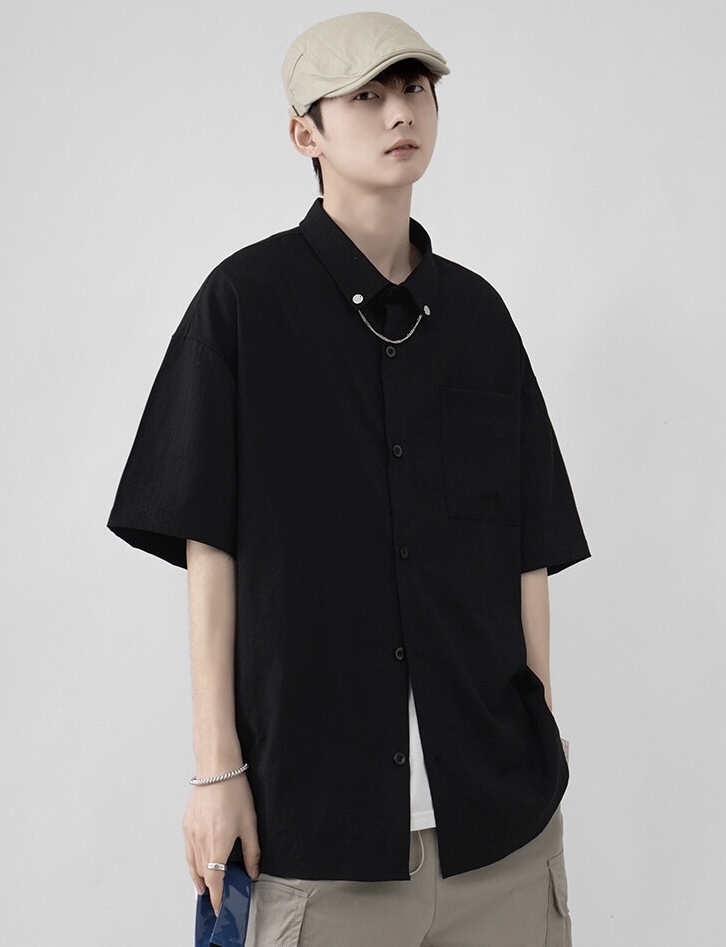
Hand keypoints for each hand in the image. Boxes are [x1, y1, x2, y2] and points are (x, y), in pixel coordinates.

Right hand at [182, 773, 260, 913]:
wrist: (216, 769)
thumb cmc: (234, 792)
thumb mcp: (249, 823)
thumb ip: (252, 851)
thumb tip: (253, 872)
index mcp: (218, 844)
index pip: (215, 881)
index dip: (217, 897)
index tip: (220, 907)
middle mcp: (201, 842)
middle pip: (204, 875)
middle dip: (211, 889)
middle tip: (219, 896)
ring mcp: (191, 834)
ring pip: (193, 865)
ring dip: (199, 879)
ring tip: (205, 888)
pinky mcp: (186, 825)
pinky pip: (188, 851)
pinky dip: (192, 863)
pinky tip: (198, 865)